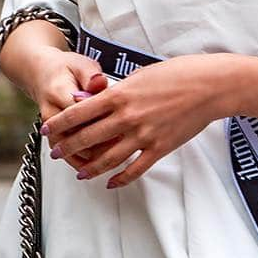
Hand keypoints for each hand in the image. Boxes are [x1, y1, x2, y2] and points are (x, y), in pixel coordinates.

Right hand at [25, 49, 111, 170]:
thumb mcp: (81, 64)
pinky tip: (98, 166)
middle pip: (74, 135)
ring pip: (69, 150)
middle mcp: (51, 113)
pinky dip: (82, 163)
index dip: (100, 119)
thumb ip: (91, 75)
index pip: (79, 111)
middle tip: (121, 143)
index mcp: (58, 91)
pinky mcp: (55, 137)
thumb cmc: (66, 70)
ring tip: (112, 159)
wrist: (43, 75)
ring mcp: (51, 129)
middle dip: (98, 141)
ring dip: (90, 157)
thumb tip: (99, 83)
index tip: (119, 122)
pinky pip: (66, 155)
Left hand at [41, 53, 232, 187]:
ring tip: (79, 173)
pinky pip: (136, 169)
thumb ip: (115, 91)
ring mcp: (144, 135)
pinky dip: (121, 178)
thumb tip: (91, 101)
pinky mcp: (160, 148)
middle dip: (68, 147)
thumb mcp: (140, 75)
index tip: (47, 129)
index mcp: (120, 95)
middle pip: (88, 137)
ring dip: (90, 168)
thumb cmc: (177, 74)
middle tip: (55, 153)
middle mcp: (127, 117)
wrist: (210, 86)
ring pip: (109, 158)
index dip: (59, 123)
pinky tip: (111, 183)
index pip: (79, 112)